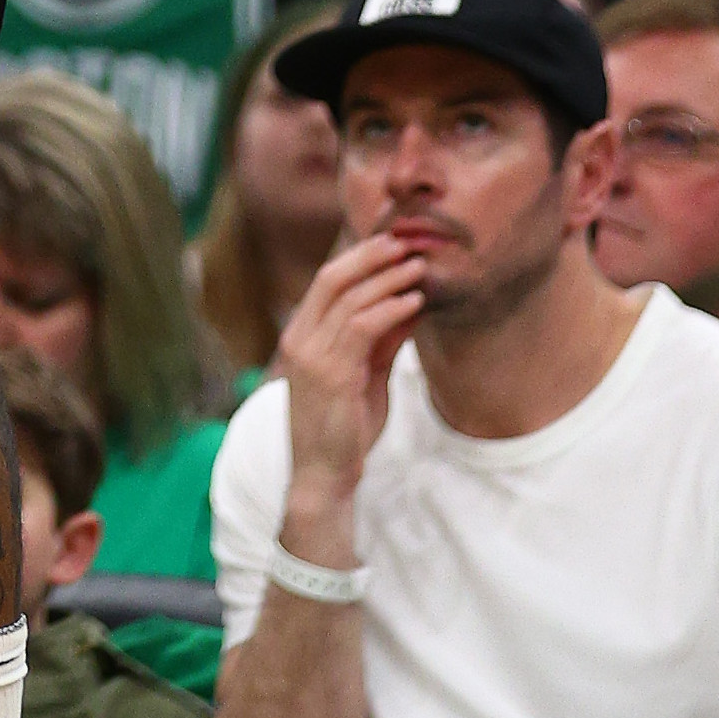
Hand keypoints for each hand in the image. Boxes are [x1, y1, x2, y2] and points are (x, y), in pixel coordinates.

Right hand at [278, 232, 423, 509]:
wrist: (324, 475)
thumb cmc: (344, 427)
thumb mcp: (367, 375)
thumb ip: (383, 340)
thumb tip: (411, 303)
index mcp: (301, 335)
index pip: (327, 281)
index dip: (359, 257)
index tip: (393, 244)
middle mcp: (300, 339)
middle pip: (333, 278)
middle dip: (371, 256)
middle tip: (405, 243)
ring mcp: (312, 356)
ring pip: (349, 299)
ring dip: (388, 279)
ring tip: (418, 268)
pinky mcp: (331, 374)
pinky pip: (362, 328)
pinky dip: (390, 309)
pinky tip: (413, 303)